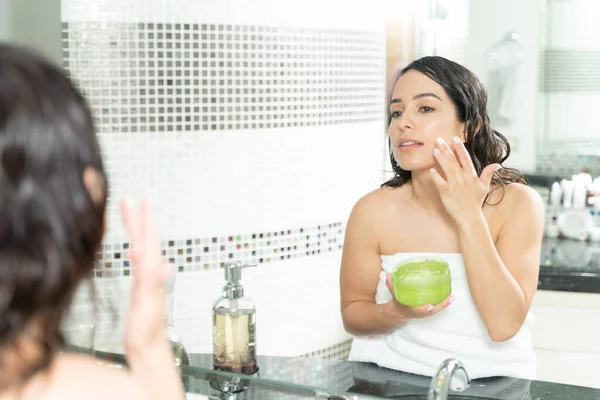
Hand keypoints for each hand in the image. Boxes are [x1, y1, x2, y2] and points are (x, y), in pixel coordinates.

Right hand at [120, 197, 184, 399]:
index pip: (148, 240)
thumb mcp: (147, 306)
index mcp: (152, 273)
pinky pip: (139, 261)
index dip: (145, 219)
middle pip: (145, 239)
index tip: (143, 200)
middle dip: (138, 218)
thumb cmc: (147, 332)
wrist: (148, 348)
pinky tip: (134, 249)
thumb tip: (158, 262)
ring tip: (130, 214)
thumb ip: (151, 283)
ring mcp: (148, 279)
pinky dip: (135, 249)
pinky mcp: (142, 287)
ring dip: (136, 230)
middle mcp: (152, 273)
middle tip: (130, 199)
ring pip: (142, 247)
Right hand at [385, 273, 452, 319]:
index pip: (417, 310)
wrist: (399, 312)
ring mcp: (425, 312)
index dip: (423, 309)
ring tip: (452, 297)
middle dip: (441, 306)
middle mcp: (419, 312)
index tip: (429, 307)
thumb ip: (390, 284)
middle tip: (449, 298)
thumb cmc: (398, 302)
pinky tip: (450, 296)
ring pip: (437, 310)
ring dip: (445, 304)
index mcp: (410, 309)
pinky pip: (437, 307)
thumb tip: (388, 274)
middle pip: (432, 311)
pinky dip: (444, 303)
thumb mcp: (393, 294)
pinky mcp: (428, 310)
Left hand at [431, 137, 499, 221]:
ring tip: (434, 150)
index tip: (454, 139)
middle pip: (453, 160)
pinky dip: (435, 176)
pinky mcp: (446, 192)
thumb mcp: (484, 187)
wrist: (469, 217)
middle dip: (446, 149)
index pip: (465, 158)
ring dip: (440, 158)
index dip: (460, 148)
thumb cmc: (475, 202)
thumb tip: (497, 164)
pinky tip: (430, 170)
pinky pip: (439, 182)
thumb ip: (488, 174)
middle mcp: (463, 178)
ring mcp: (454, 185)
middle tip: (438, 139)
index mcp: (471, 176)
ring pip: (446, 168)